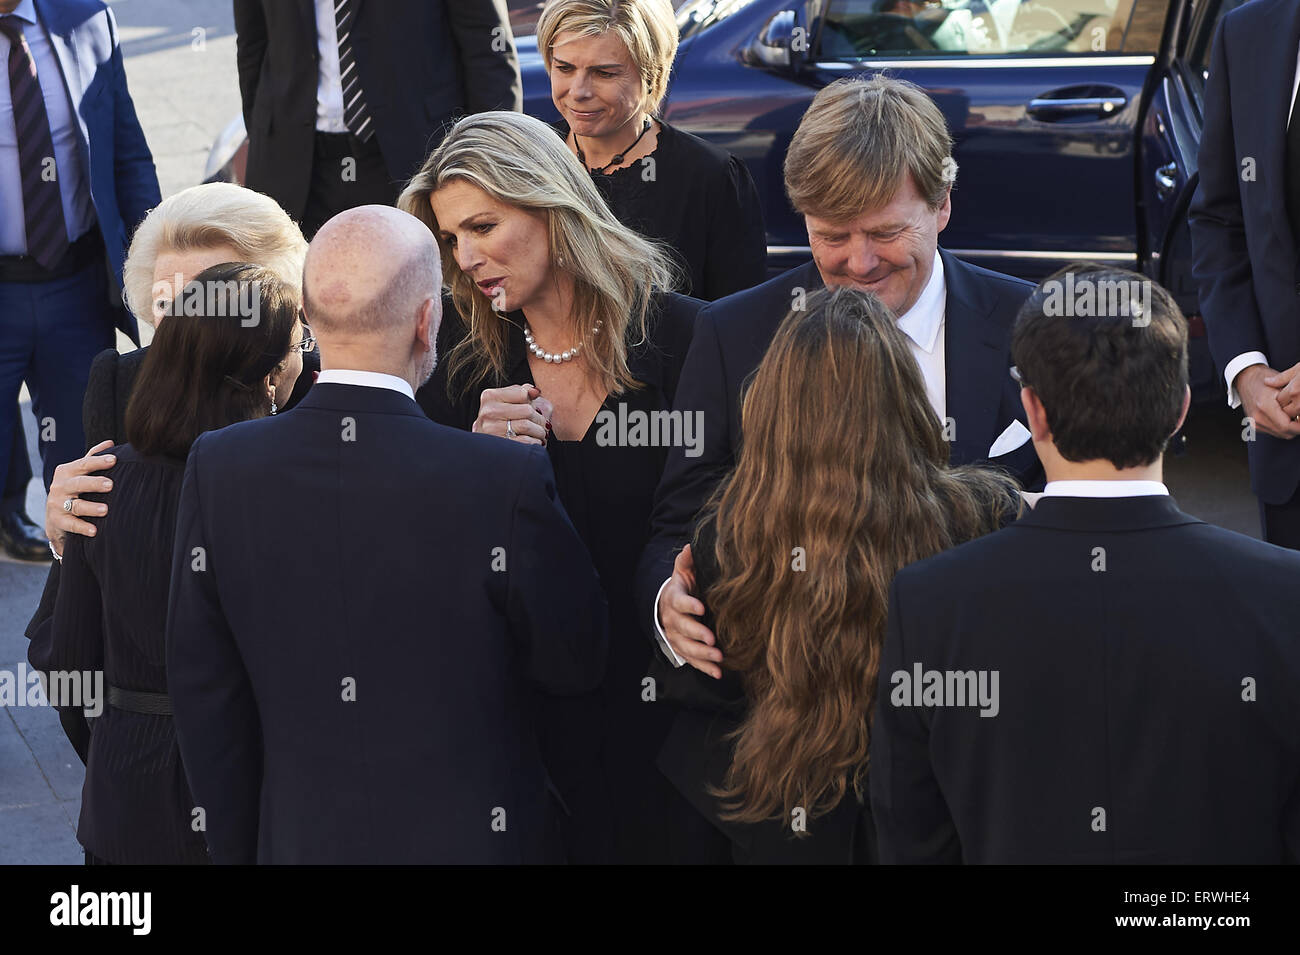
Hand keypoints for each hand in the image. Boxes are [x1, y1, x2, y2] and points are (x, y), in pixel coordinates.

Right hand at [45, 441, 115, 556]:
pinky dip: (83, 527)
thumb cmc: (74, 490)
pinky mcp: (58, 521)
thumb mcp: (80, 473)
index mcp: (67, 472)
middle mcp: (60, 486)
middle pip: (78, 484)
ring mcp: (57, 504)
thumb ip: (92, 458)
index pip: (83, 464)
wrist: (55, 517)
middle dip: (94, 484)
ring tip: (106, 510)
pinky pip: (71, 524)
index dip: (98, 462)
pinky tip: (94, 530)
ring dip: (91, 507)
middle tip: (110, 485)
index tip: (114, 460)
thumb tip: (110, 442)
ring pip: (75, 505)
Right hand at [472, 384, 550, 444]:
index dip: (532, 402)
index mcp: (490, 396)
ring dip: (540, 432)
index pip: (523, 394)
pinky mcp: (499, 445)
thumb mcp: (513, 401)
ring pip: (526, 426)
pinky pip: (525, 441)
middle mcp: (488, 412)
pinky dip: (535, 442)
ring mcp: (492, 429)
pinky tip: (534, 442)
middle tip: (543, 425)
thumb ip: (525, 391)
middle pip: (527, 411)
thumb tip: (535, 391)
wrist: (490, 446)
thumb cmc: (506, 419)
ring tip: (541, 434)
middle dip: (540, 419)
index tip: (534, 409)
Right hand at [657, 544, 723, 678]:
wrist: (668, 605)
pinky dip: (704, 667)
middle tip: (712, 640)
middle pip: (682, 628)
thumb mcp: (683, 572)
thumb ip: (687, 561)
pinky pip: (691, 660)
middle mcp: (672, 619)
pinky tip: (718, 672)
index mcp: (673, 598)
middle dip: (697, 635)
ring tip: (718, 658)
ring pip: (686, 647)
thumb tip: (691, 546)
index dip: (689, 606)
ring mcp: (676, 636)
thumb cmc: (683, 587)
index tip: (701, 608)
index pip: (679, 602)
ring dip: (701, 654)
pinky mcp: (681, 649)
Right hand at [1237, 365, 1299, 438]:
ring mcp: (1255, 423)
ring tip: (1295, 416)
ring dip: (1291, 428)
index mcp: (1264, 406)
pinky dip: (1283, 428)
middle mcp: (1257, 417)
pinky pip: (1274, 432)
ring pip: (1281, 434)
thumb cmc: (1263, 379)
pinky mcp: (1255, 426)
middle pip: (1285, 433)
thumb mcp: (1282, 386)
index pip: (1287, 426)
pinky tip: (1286, 418)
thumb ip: (1293, 402)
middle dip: (1297, 427)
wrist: (1245, 380)